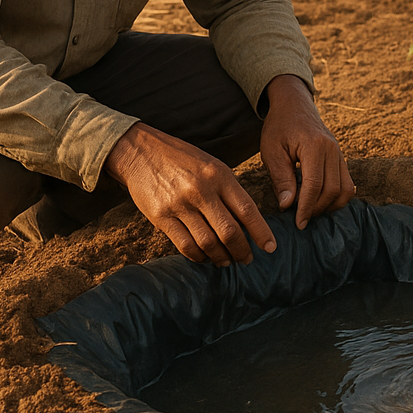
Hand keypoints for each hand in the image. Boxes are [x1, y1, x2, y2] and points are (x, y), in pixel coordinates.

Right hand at [104, 122, 275, 266]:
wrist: (141, 152)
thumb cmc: (182, 159)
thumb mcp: (212, 166)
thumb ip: (229, 190)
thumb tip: (247, 221)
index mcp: (219, 175)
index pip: (247, 210)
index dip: (261, 232)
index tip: (270, 247)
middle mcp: (202, 190)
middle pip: (229, 231)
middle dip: (242, 250)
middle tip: (247, 259)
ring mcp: (180, 204)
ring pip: (208, 242)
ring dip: (221, 257)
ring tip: (226, 260)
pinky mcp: (161, 216)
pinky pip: (185, 245)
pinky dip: (198, 256)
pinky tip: (204, 257)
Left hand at [259, 75, 354, 228]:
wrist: (294, 105)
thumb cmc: (279, 127)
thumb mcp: (272, 151)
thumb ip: (281, 178)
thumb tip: (288, 205)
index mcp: (314, 146)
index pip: (315, 185)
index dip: (306, 207)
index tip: (297, 223)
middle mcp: (333, 149)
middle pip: (332, 190)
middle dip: (316, 209)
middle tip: (298, 217)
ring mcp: (340, 153)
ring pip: (345, 190)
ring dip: (329, 206)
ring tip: (309, 210)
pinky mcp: (341, 158)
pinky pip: (348, 184)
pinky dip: (338, 198)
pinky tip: (321, 202)